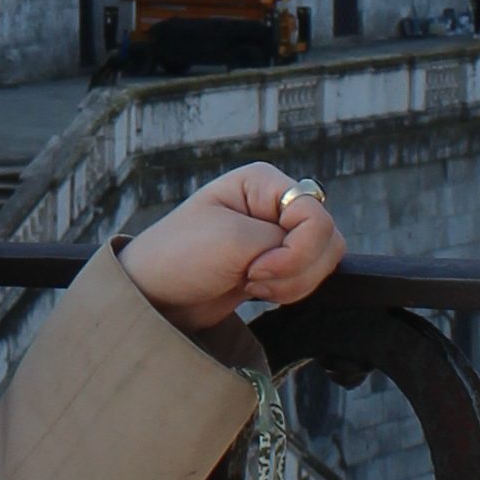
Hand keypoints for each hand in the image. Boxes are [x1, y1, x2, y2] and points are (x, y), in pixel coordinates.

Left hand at [121, 163, 344, 333]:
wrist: (153, 296)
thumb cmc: (179, 256)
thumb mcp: (232, 240)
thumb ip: (286, 241)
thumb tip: (325, 245)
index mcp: (263, 183)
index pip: (315, 216)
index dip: (296, 251)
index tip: (255, 268)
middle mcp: (274, 204)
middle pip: (326, 240)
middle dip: (295, 269)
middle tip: (251, 276)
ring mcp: (276, 235)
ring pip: (322, 262)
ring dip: (292, 284)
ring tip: (249, 283)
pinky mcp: (275, 263)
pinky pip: (308, 278)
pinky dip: (289, 292)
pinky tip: (255, 291)